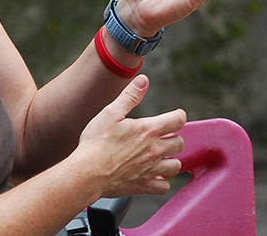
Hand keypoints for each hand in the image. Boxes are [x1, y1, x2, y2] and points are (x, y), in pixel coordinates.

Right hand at [76, 76, 186, 196]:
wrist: (87, 173)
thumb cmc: (96, 142)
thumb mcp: (111, 112)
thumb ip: (130, 96)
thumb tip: (143, 80)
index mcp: (149, 130)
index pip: (178, 119)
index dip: (178, 116)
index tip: (173, 117)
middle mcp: (154, 150)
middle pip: (179, 143)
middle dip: (173, 137)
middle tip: (161, 137)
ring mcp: (150, 169)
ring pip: (176, 165)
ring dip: (170, 159)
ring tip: (159, 156)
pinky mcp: (144, 186)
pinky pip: (164, 187)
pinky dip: (162, 181)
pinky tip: (153, 175)